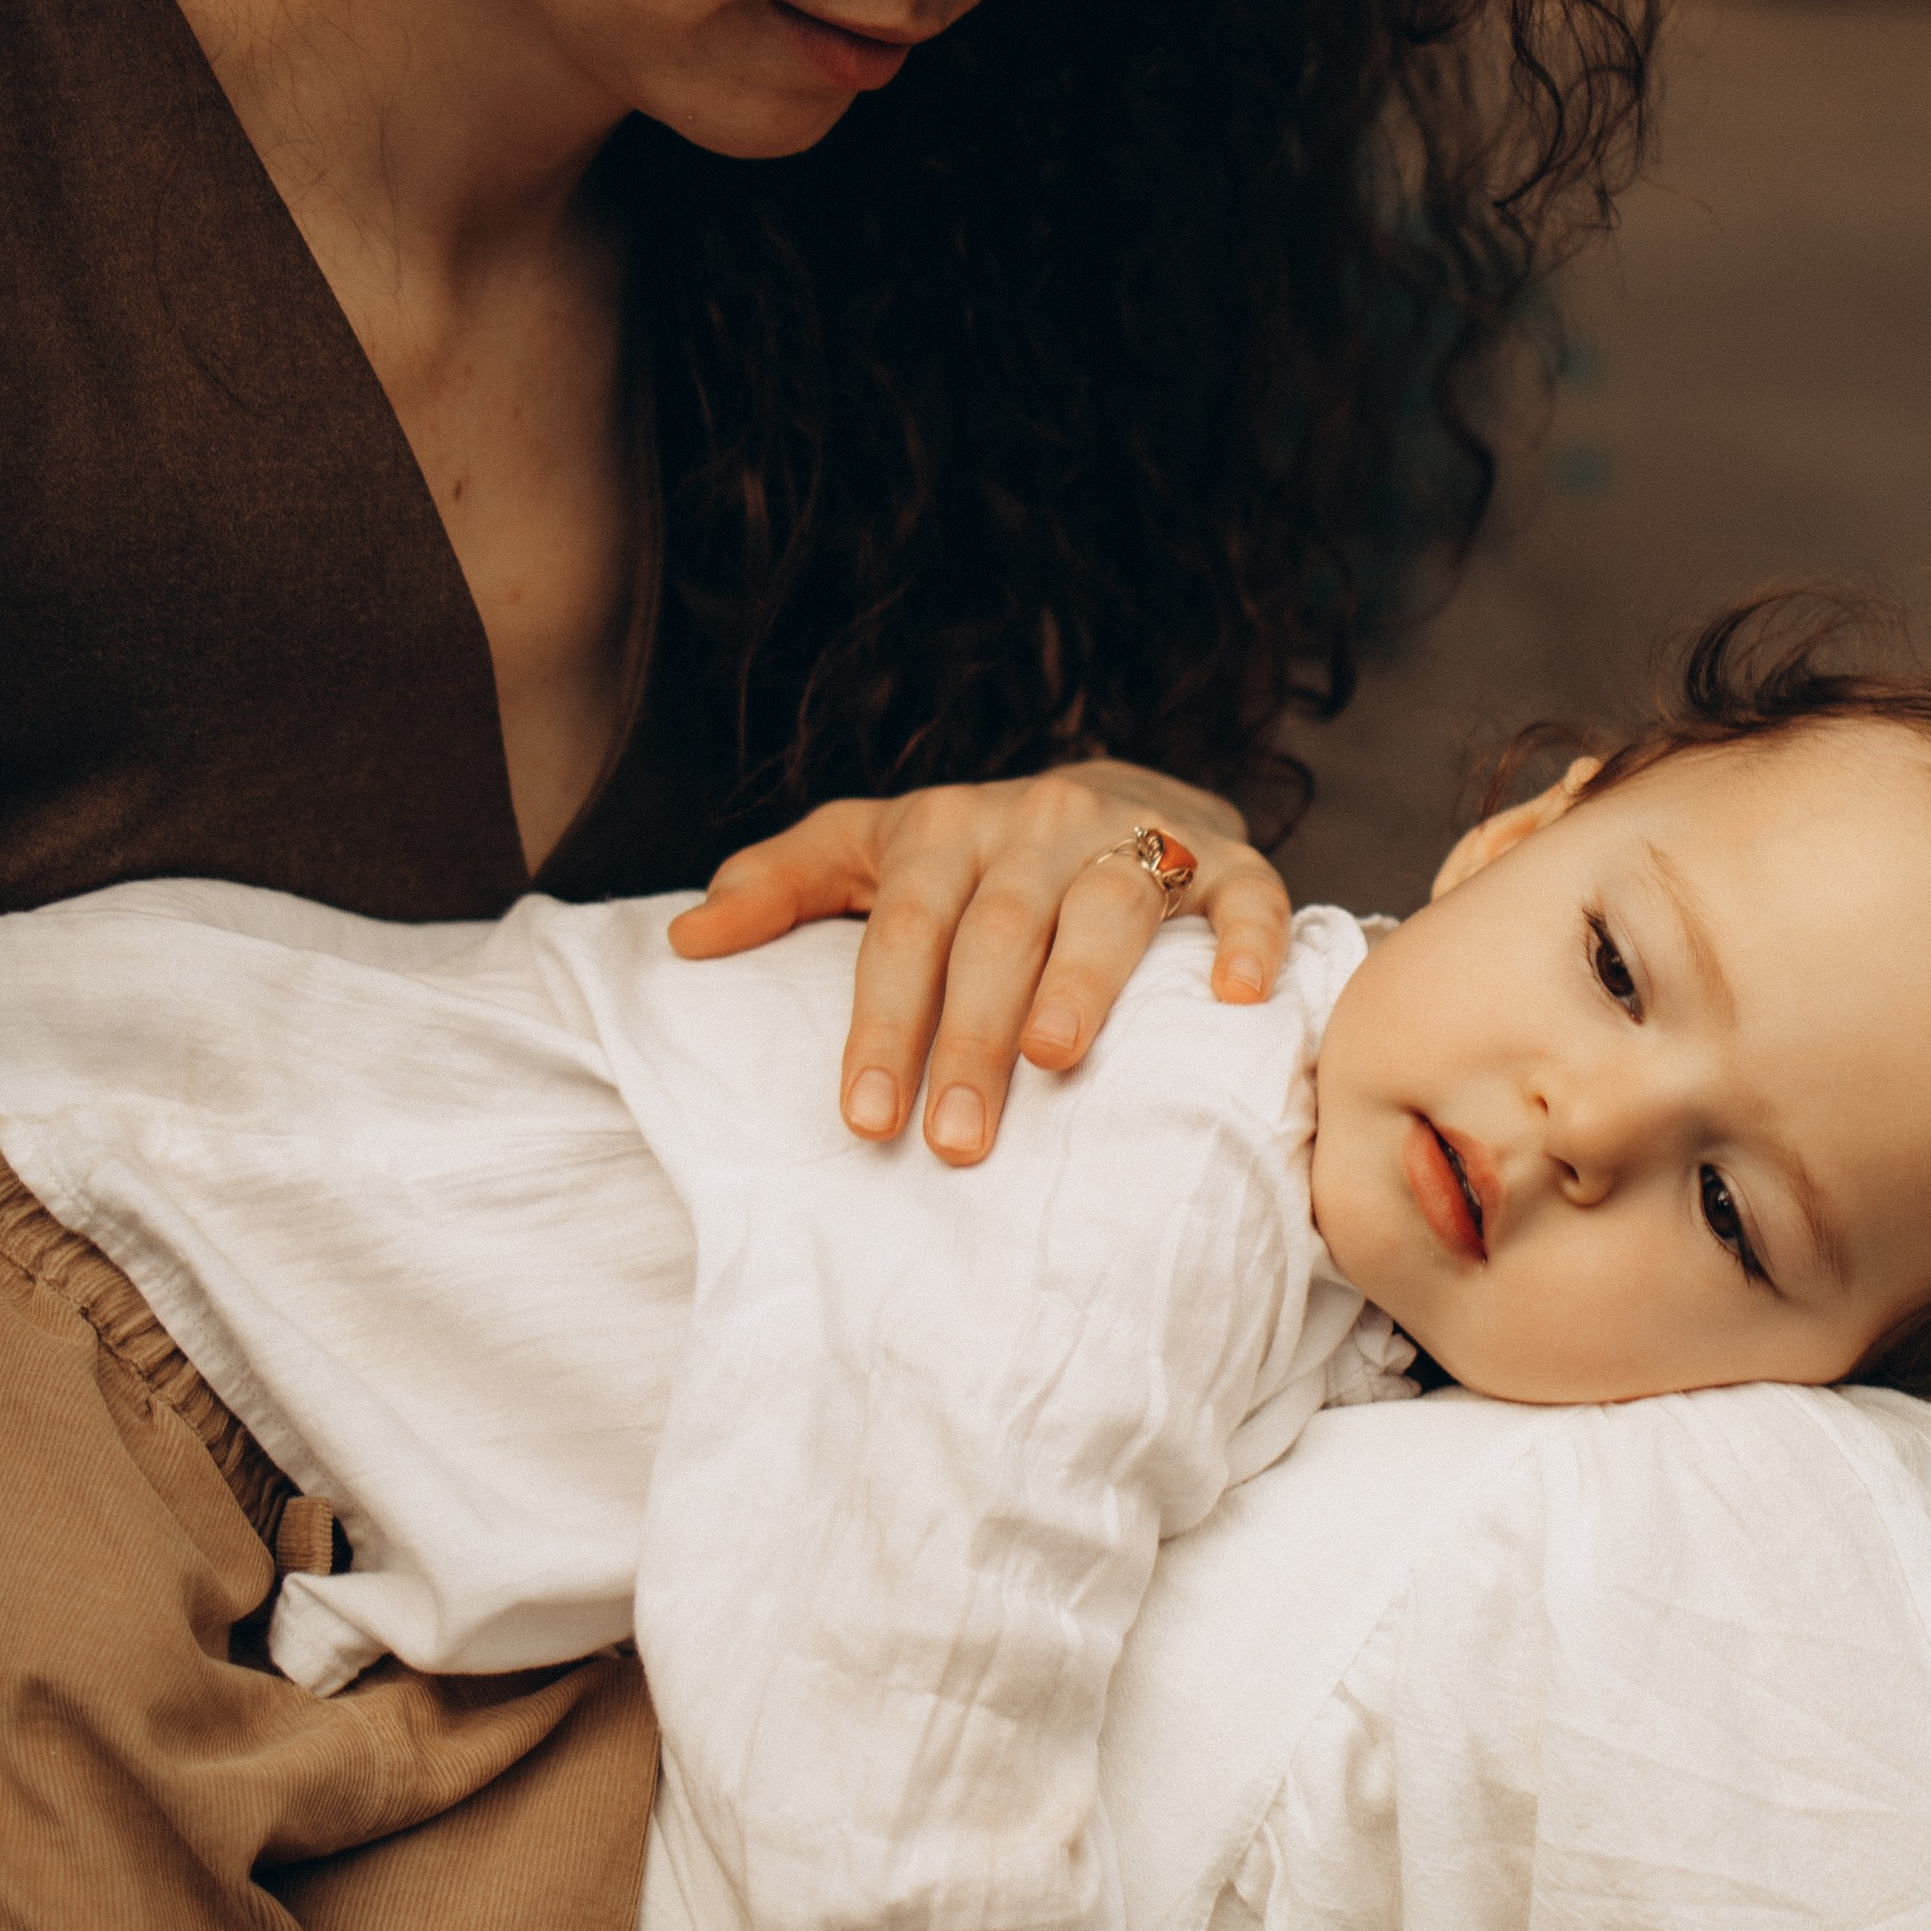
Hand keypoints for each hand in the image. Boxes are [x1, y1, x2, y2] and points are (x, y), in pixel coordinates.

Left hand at [668, 760, 1292, 1164]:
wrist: (1115, 789)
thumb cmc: (971, 853)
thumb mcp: (869, 850)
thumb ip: (781, 884)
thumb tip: (687, 941)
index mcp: (947, 828)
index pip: (904, 930)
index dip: (883, 1023)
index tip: (866, 1119)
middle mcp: (1040, 822)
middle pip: (998, 932)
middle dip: (970, 1037)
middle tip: (952, 1141)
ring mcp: (1137, 833)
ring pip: (1108, 904)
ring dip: (1082, 984)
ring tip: (1055, 1062)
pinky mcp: (1226, 857)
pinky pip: (1243, 892)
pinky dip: (1242, 940)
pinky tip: (1231, 1000)